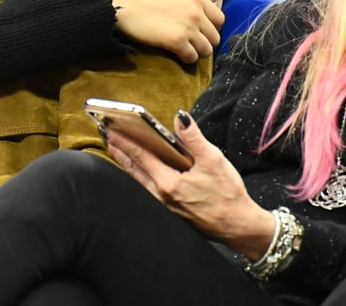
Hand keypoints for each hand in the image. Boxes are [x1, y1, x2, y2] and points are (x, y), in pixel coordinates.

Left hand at [106, 111, 274, 259]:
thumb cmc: (228, 195)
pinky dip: (136, 175)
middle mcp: (160, 195)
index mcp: (168, 183)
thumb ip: (193, 138)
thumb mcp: (214, 161)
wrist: (238, 227)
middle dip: (119, 150)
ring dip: (125, 163)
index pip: (140, 156)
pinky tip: (135, 170)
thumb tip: (179, 118)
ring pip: (137, 180)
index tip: (110, 128)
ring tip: (116, 148)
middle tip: (106, 135)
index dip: (124, 141)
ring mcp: (162, 205)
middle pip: (132, 169)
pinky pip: (144, 189)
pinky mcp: (167, 210)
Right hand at [110, 0, 223, 62]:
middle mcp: (196, 12)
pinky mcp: (176, 41)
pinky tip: (176, 54)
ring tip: (185, 50)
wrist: (121, 3)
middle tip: (191, 44)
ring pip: (206, 49)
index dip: (210, 27)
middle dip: (205, 42)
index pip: (219, 19)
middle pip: (215, 37)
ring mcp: (187, 27)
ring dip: (196, 52)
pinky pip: (191, 57)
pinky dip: (186, 58)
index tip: (198, 31)